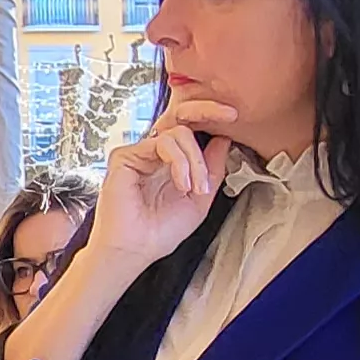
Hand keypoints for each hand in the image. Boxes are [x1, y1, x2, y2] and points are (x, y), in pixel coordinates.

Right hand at [90, 98, 237, 268]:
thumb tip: (223, 138)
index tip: (234, 117)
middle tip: (230, 115)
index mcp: (170, 161)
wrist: (137, 250)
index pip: (190, 128)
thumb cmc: (161, 231)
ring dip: (196, 161)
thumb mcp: (200, 199)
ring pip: (179, 133)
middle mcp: (153, 152)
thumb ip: (211, 168)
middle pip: (181, 116)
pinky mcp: (125, 156)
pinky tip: (182, 184)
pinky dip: (180, 163)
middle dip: (208, 110)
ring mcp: (139, 152)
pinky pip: (162, 144)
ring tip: (195, 188)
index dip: (210, 118)